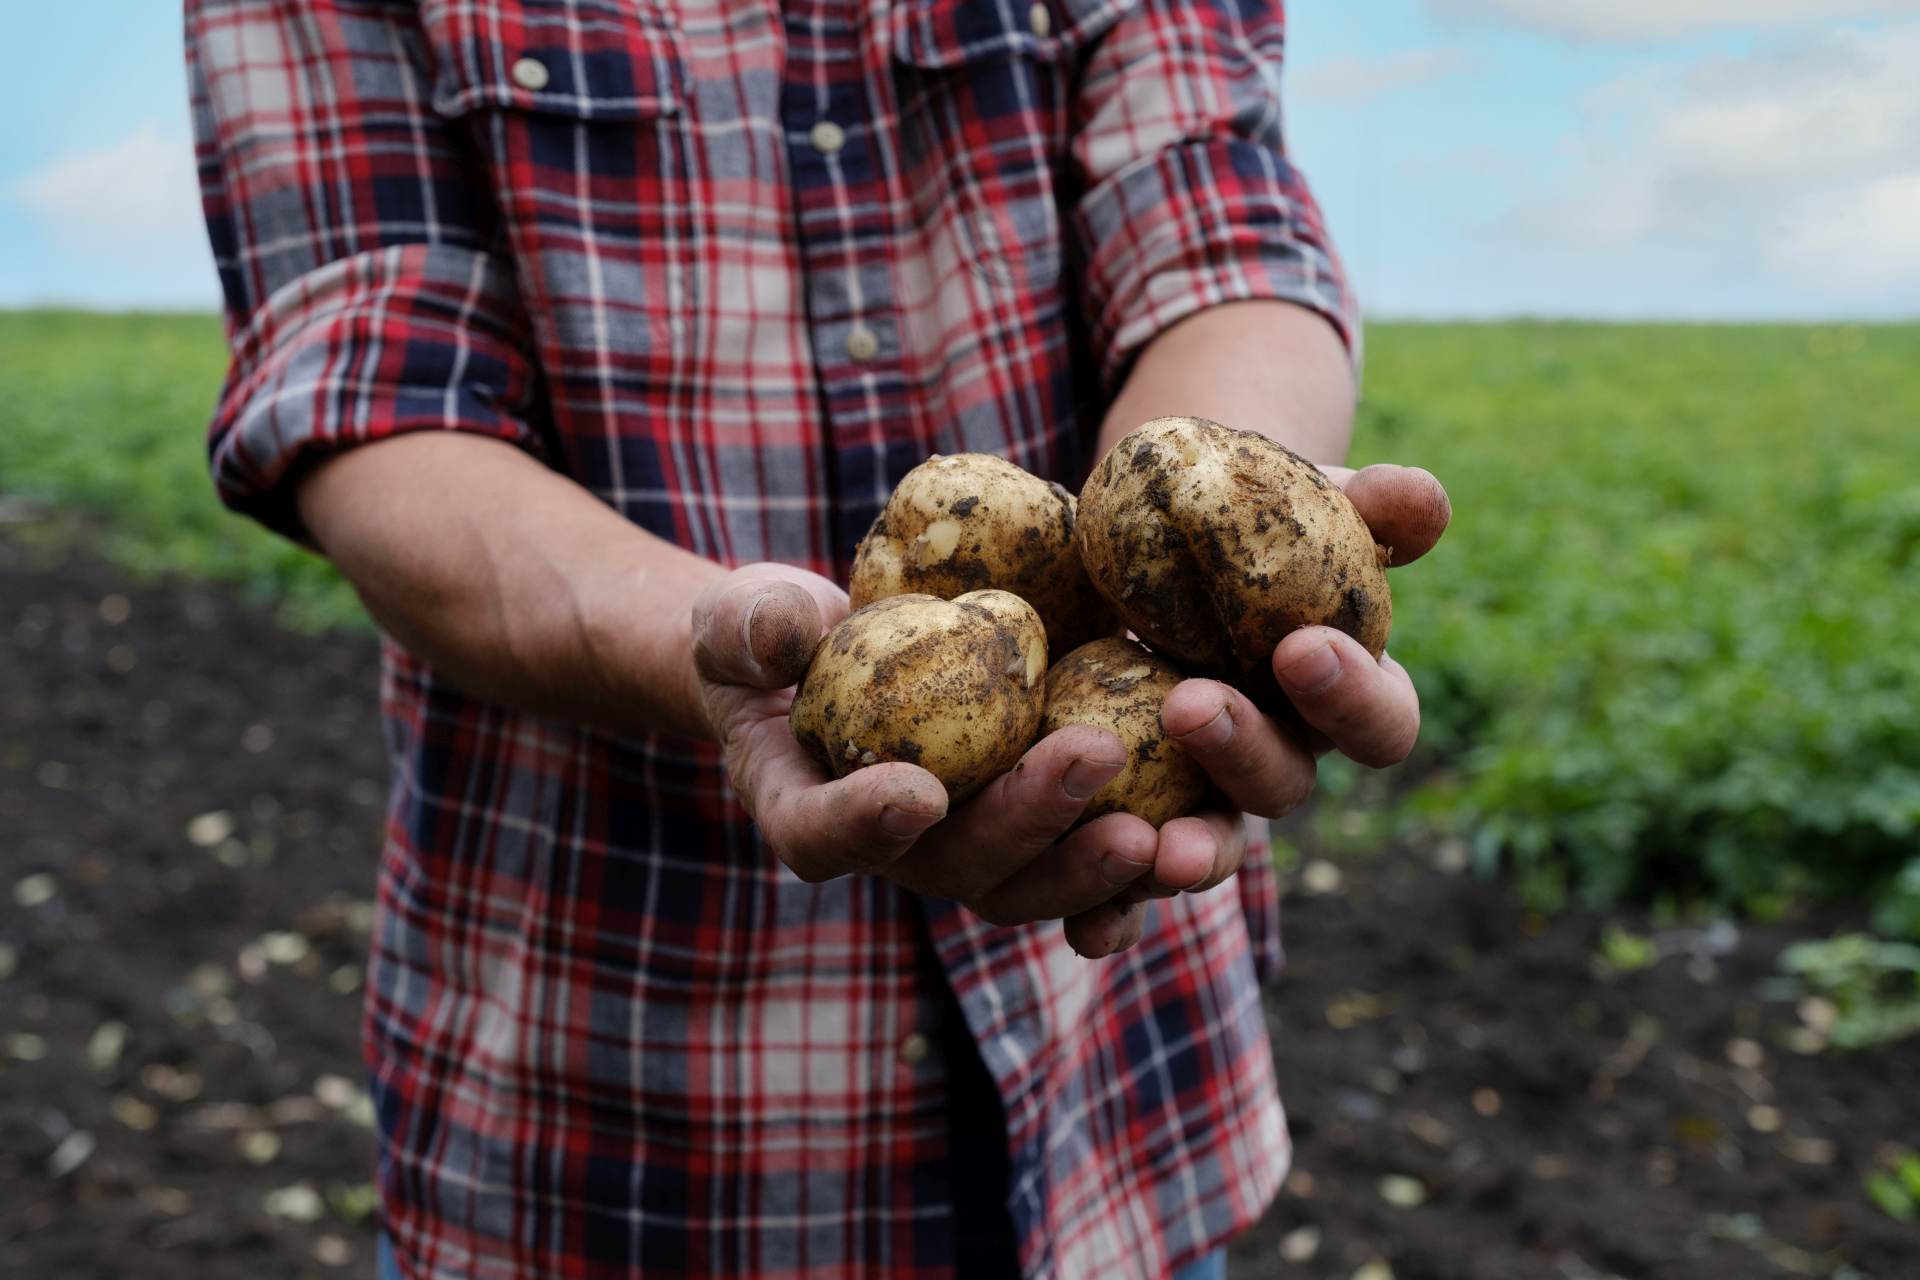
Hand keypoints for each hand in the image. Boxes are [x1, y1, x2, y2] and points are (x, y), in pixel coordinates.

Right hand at [690, 565, 1162, 953]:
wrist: (835, 655)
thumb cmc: (776, 636)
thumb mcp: (743, 617)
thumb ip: (751, 627)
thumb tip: (781, 637)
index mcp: (809, 812)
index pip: (825, 837)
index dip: (865, 824)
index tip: (914, 789)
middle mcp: (900, 853)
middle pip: (963, 868)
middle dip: (1031, 822)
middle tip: (1094, 757)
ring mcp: (972, 850)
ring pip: (1039, 884)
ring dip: (1102, 865)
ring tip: (1163, 830)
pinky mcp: (1036, 828)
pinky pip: (1093, 865)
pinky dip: (1144, 866)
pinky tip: (1199, 841)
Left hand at [1072, 464, 1453, 944]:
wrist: (1148, 547)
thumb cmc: (1244, 525)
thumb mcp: (1296, 501)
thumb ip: (1362, 507)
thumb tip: (1422, 498)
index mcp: (1341, 694)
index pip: (1378, 718)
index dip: (1351, 694)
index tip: (1301, 645)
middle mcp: (1281, 758)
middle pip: (1285, 785)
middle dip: (1245, 752)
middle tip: (1192, 704)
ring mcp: (1206, 798)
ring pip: (1215, 845)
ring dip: (1194, 854)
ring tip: (1157, 847)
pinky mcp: (1131, 822)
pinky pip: (1126, 887)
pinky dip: (1112, 915)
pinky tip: (1089, 930)